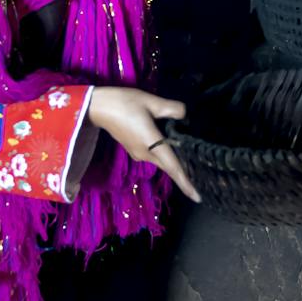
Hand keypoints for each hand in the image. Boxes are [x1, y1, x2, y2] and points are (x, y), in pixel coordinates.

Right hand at [88, 85, 200, 202]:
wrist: (98, 107)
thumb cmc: (124, 103)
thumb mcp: (151, 102)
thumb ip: (171, 109)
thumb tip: (185, 115)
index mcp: (152, 144)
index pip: (173, 167)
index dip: (186, 183)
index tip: (198, 198)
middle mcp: (145, 154)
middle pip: (169, 167)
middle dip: (185, 176)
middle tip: (204, 179)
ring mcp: (138, 153)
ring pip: (162, 161)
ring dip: (175, 164)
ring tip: (193, 162)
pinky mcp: (134, 149)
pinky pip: (154, 155)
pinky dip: (166, 155)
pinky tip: (174, 147)